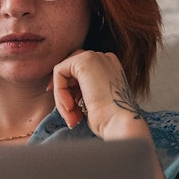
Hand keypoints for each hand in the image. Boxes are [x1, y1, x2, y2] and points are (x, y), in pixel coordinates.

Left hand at [50, 50, 167, 178]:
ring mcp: (95, 57)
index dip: (70, 90)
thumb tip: (65, 94)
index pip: (81, 73)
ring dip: (62, 98)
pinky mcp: (84, 61)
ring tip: (72, 117)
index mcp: (110, 67)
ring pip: (63, 73)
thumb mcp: (95, 102)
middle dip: (65, 94)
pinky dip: (60, 92)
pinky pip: (59, 73)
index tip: (68, 108)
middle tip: (70, 116)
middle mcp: (104, 58)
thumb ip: (83, 92)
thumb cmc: (110, 119)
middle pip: (71, 71)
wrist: (119, 122)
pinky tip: (70, 107)